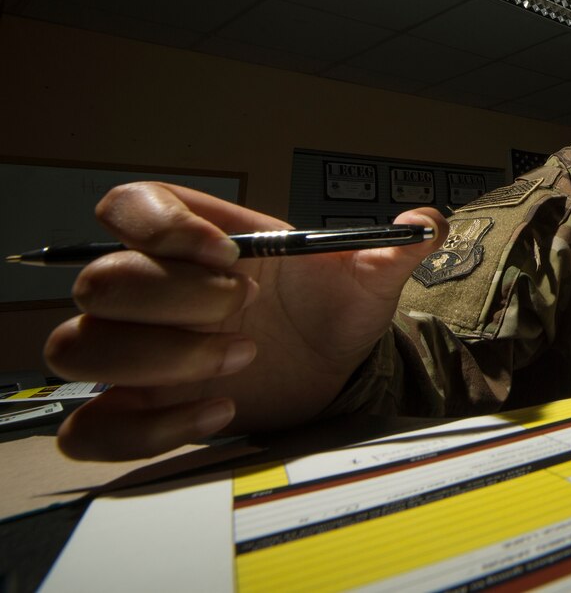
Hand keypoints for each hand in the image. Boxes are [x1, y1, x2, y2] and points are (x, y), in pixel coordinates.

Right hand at [44, 182, 446, 460]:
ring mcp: (139, 353)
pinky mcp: (140, 411)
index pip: (126, 205)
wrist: (334, 370)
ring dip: (158, 359)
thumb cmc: (333, 310)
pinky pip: (90, 428)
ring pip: (81, 349)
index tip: (226, 255)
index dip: (158, 224)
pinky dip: (145, 429)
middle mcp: (156, 291)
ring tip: (239, 359)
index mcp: (196, 239)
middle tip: (243, 311)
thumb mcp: (366, 276)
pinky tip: (217, 412)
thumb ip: (392, 248)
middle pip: (101, 281)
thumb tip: (424, 223)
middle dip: (176, 299)